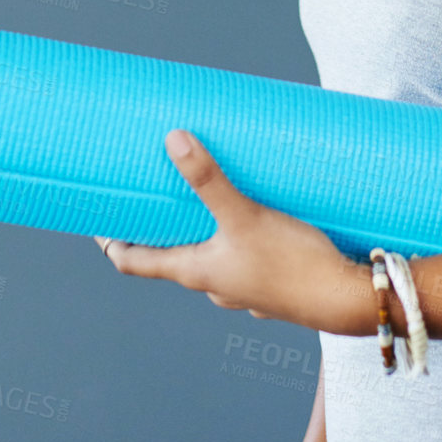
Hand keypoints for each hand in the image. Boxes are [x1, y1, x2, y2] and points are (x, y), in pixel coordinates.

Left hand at [93, 129, 365, 334]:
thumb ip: (209, 180)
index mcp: (196, 271)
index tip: (96, 220)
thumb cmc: (293, 265)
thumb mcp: (246, 215)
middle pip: (172, 256)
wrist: (346, 300)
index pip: (134, 260)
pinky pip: (246, 259)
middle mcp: (215, 285)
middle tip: (157, 191)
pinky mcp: (273, 284)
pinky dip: (240, 239)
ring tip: (211, 196)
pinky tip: (260, 220)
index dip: (110, 240)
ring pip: (213, 257)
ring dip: (206, 231)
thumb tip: (173, 141)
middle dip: (163, 226)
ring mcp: (244, 289)